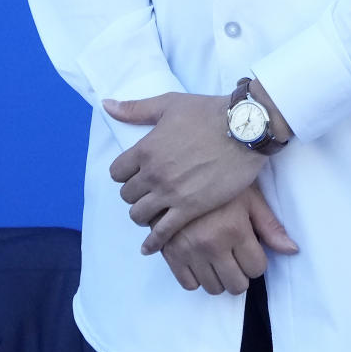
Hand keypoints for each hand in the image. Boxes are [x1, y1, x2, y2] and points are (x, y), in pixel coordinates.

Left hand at [105, 92, 262, 252]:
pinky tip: (150, 247)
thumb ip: (136, 109)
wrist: (243, 129)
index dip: (124, 173)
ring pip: (139, 214)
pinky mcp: (190, 208)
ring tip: (151, 212)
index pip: (116, 172)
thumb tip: (107, 105)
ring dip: (142, 214)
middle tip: (146, 192)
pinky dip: (153, 242)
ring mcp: (170, 193)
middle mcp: (153, 174)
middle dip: (134, 193)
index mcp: (145, 149)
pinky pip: (162, 232)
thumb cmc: (208, 112)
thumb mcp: (169, 104)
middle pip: (127, 195)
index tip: (134, 174)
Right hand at [162, 184, 298, 295]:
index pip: (256, 268)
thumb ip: (270, 226)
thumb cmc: (220, 180)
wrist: (180, 168)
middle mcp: (211, 244)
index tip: (250, 247)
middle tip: (235, 255)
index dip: (257, 259)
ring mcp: (189, 251)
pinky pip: (188, 285)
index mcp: (234, 229)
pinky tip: (200, 258)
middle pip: (236, 285)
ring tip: (218, 256)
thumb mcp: (249, 197)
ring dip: (219, 276)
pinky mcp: (170, 254)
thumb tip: (292, 251)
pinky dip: (196, 276)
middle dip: (240, 272)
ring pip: (213, 288)